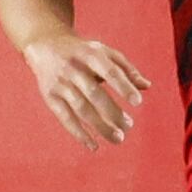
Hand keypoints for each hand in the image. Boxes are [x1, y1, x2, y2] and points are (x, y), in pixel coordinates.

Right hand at [24, 30, 147, 146]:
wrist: (45, 45)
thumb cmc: (83, 52)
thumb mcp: (105, 52)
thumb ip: (127, 69)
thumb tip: (147, 86)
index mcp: (91, 55)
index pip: (109, 72)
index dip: (123, 86)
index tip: (138, 102)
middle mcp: (74, 69)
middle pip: (94, 94)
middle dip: (113, 112)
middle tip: (129, 126)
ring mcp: (60, 83)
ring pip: (81, 109)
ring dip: (100, 126)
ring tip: (118, 138)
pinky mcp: (50, 96)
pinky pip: (65, 118)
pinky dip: (79, 133)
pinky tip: (93, 146)